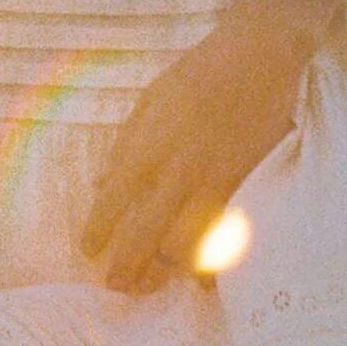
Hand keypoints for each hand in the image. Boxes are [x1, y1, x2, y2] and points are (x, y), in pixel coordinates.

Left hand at [79, 5, 317, 295]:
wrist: (258, 59)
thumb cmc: (198, 74)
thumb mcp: (148, 100)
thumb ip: (126, 144)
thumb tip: (104, 185)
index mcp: (147, 146)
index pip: (112, 203)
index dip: (97, 233)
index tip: (89, 250)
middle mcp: (178, 173)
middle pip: (144, 238)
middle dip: (125, 269)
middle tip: (114, 286)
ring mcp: (214, 186)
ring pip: (184, 249)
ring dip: (163, 275)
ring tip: (148, 286)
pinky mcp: (246, 191)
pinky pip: (224, 240)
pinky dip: (210, 266)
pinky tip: (198, 281)